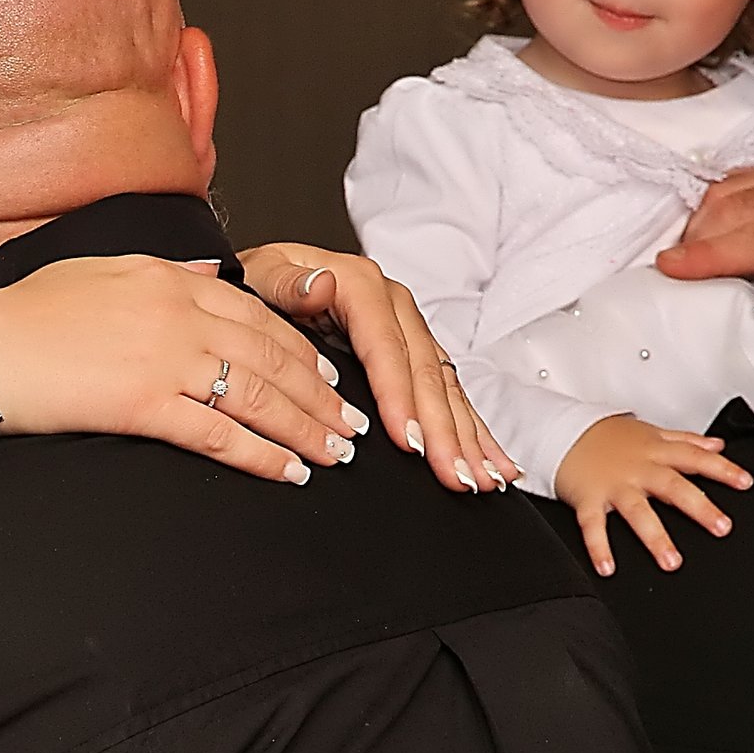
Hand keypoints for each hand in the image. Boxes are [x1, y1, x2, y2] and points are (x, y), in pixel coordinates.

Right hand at [0, 254, 370, 484]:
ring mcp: (164, 358)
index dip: (301, 347)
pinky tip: (289, 475)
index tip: (328, 373)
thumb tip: (209, 272)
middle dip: (320, 393)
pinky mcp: (145, 404)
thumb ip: (164, 271)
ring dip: (306, 428)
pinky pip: (219, 433)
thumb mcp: (101, 270)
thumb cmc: (27, 313)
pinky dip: (262, 456)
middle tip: (351, 422)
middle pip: (272, 355)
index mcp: (170, 276)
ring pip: (259, 395)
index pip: (257, 313)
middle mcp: (178, 312)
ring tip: (336, 453)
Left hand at [240, 242, 516, 492]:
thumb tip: (320, 285)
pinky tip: (490, 460)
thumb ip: (287, 283)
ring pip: (445, 387)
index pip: (387, 348)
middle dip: (443, 430)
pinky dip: (472, 430)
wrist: (272, 277)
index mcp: (360, 284)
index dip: (400, 397)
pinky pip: (449, 392)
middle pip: (425, 373)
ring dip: (467, 437)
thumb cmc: (265, 281)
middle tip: (454, 475)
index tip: (408, 440)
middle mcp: (392, 305)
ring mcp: (408, 328)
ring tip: (482, 478)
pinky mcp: (415, 351)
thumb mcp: (263, 274)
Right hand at [552, 414, 751, 574]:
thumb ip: (685, 440)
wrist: (562, 432)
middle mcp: (638, 468)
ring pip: (637, 511)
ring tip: (671, 561)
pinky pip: (593, 525)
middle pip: (672, 486)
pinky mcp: (588, 499)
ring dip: (655, 537)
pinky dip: (599, 547)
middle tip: (721, 527)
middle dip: (698, 507)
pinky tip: (608, 567)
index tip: (745, 482)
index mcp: (655, 451)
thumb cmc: (607, 437)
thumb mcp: (650, 432)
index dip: (721, 468)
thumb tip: (717, 445)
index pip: (695, 457)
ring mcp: (613, 485)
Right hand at [656, 163, 753, 284]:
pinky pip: (740, 180)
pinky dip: (715, 202)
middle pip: (738, 209)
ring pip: (734, 190)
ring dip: (701, 221)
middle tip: (671, 269)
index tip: (672, 266)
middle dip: (696, 238)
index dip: (715, 253)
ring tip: (686, 252)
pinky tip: (705, 224)